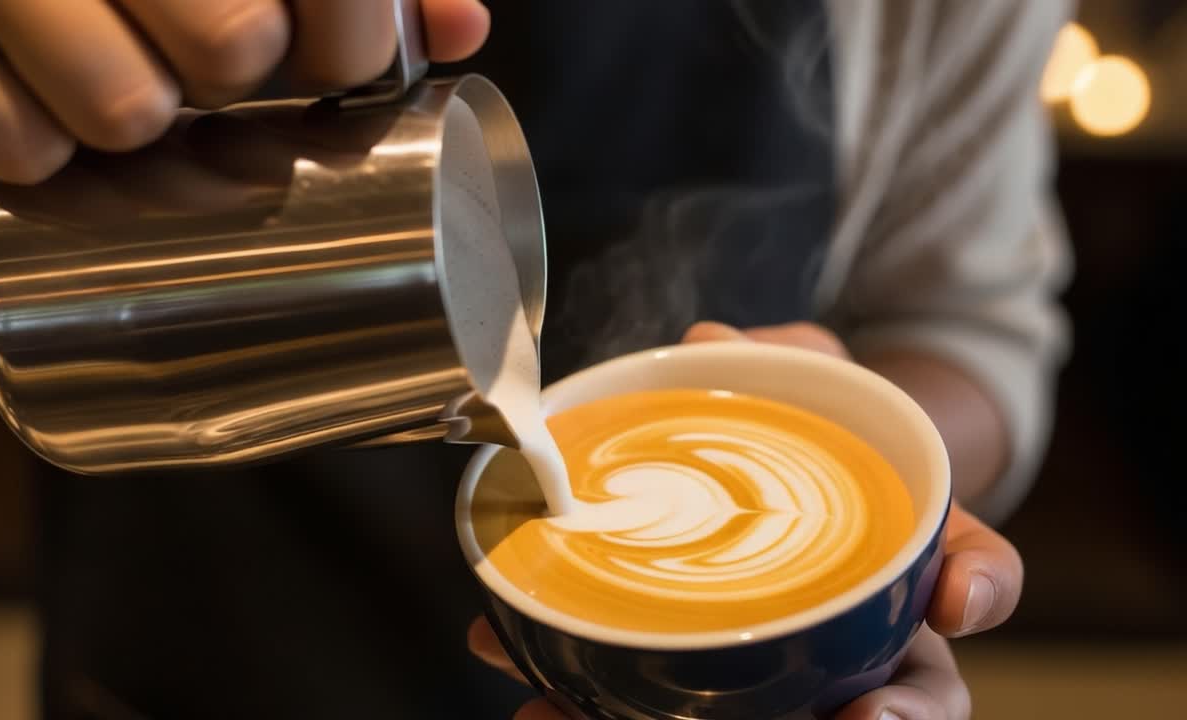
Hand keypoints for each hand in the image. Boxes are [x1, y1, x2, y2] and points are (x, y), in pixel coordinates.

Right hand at [0, 0, 489, 182]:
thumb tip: (462, 29)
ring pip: (125, 111)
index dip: (355, 40)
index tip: (339, 60)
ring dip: (132, 111)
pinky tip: (32, 89)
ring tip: (112, 64)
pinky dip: (36, 141)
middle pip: (234, 48)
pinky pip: (18, 148)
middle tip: (204, 52)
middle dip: (235, 72)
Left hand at [469, 322, 1024, 719]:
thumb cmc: (806, 421)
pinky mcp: (708, 680)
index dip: (977, 589)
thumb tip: (706, 341)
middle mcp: (869, 626)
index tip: (957, 600)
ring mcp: (797, 662)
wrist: (767, 452)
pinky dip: (603, 708)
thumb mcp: (803, 374)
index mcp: (910, 548)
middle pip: (907, 699)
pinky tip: (542, 698)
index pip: (976, 575)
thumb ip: (774, 357)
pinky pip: (671, 709)